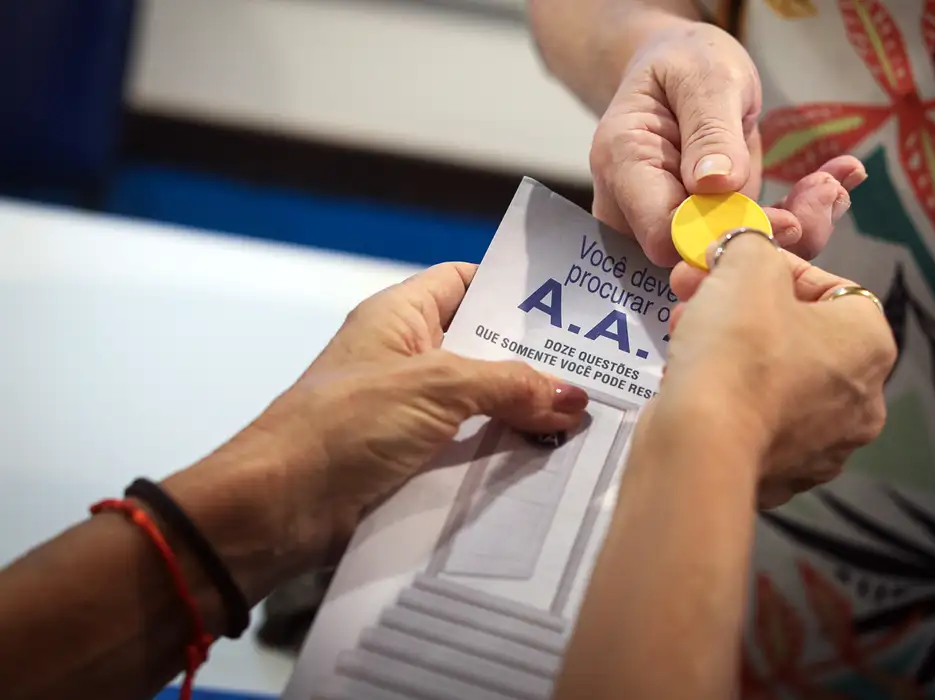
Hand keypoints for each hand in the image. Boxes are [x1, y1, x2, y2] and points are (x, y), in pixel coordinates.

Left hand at [175, 263, 589, 568]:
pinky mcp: (410, 462)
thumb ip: (508, 385)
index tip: (571, 305)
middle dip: (534, 360)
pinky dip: (503, 454)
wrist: (277, 509)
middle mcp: (405, 357)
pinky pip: (468, 449)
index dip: (511, 287)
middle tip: (600, 370)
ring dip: (525, 414)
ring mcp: (407, 413)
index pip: (463, 281)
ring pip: (480, 404)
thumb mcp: (435, 387)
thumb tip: (575, 398)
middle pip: (481, 348)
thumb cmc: (347, 424)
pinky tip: (551, 460)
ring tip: (590, 418)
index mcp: (399, 317)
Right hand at [590, 21, 866, 264]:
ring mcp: (675, 221)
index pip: (664, 234)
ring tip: (837, 181)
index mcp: (624, 167)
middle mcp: (639, 208)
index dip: (721, 237)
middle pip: (699, 256)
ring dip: (796, 226)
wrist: (682, 67)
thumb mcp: (704, 77)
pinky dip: (799, 215)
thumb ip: (709, 131)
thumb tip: (715, 185)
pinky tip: (839, 178)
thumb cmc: (685, 61)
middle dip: (771, 235)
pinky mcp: (710, 223)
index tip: (782, 218)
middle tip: (829, 191)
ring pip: (731, 255)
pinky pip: (752, 237)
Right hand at [652, 234, 895, 506]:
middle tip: (698, 293)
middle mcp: (862, 403)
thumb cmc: (739, 347)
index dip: (776, 268)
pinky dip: (728, 400)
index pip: (830, 289)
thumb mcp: (746, 266)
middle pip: (798, 336)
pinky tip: (691, 383)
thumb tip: (747, 251)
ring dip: (732, 352)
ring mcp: (824, 449)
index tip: (732, 262)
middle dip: (744, 309)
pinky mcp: (782, 479)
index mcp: (871, 345)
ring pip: (774, 381)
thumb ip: (753, 245)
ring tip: (684, 332)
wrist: (702, 445)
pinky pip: (755, 423)